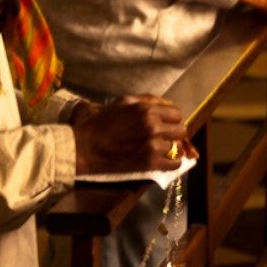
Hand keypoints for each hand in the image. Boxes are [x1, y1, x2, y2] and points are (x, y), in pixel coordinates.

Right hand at [72, 95, 189, 174]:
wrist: (85, 148)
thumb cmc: (100, 123)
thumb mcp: (120, 103)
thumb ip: (143, 102)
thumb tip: (161, 104)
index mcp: (146, 109)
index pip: (176, 113)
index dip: (172, 119)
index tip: (166, 123)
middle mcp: (153, 126)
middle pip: (181, 130)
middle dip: (173, 133)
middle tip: (163, 137)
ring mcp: (153, 146)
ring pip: (176, 148)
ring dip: (168, 149)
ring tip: (157, 150)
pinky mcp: (151, 163)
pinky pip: (174, 164)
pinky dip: (171, 164)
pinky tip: (162, 162)